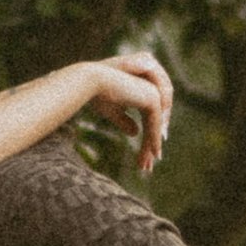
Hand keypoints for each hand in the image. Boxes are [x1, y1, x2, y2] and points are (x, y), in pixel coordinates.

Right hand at [83, 49, 171, 174]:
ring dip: (152, 144)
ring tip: (147, 164)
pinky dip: (153, 140)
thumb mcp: (111, 110)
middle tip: (149, 162)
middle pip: (156, 117)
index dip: (149, 130)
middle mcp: (152, 84)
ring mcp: (154, 90)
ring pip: (155, 123)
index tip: (147, 150)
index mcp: (144, 81)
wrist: (89, 81)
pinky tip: (152, 154)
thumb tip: (135, 133)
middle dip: (152, 141)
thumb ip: (124, 120)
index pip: (150, 109)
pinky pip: (154, 124)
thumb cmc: (94, 93)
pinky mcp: (153, 99)